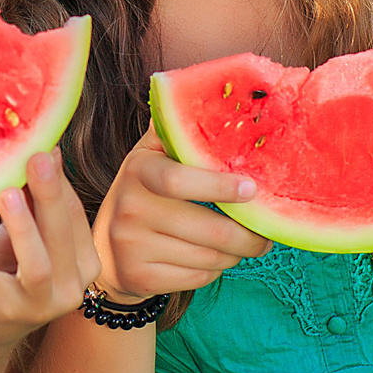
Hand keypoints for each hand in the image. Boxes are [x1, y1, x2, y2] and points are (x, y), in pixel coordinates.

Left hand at [0, 151, 94, 354]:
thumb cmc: (10, 272)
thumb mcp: (27, 236)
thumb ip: (37, 201)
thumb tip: (46, 150)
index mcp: (84, 266)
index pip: (74, 218)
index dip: (60, 183)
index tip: (43, 147)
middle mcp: (70, 289)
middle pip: (60, 237)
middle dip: (49, 195)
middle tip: (37, 158)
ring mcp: (38, 305)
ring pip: (36, 265)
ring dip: (22, 227)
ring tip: (6, 193)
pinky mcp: (3, 312)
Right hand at [94, 132, 270, 297]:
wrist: (106, 249)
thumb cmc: (146, 194)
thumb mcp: (153, 157)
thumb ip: (179, 130)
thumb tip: (219, 94)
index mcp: (138, 170)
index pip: (179, 181)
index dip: (220, 186)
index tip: (252, 189)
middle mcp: (130, 207)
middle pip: (209, 229)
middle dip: (249, 236)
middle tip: (266, 234)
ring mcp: (132, 246)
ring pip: (210, 257)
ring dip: (235, 254)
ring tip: (241, 245)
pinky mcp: (140, 277)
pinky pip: (199, 278)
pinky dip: (214, 271)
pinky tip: (212, 259)